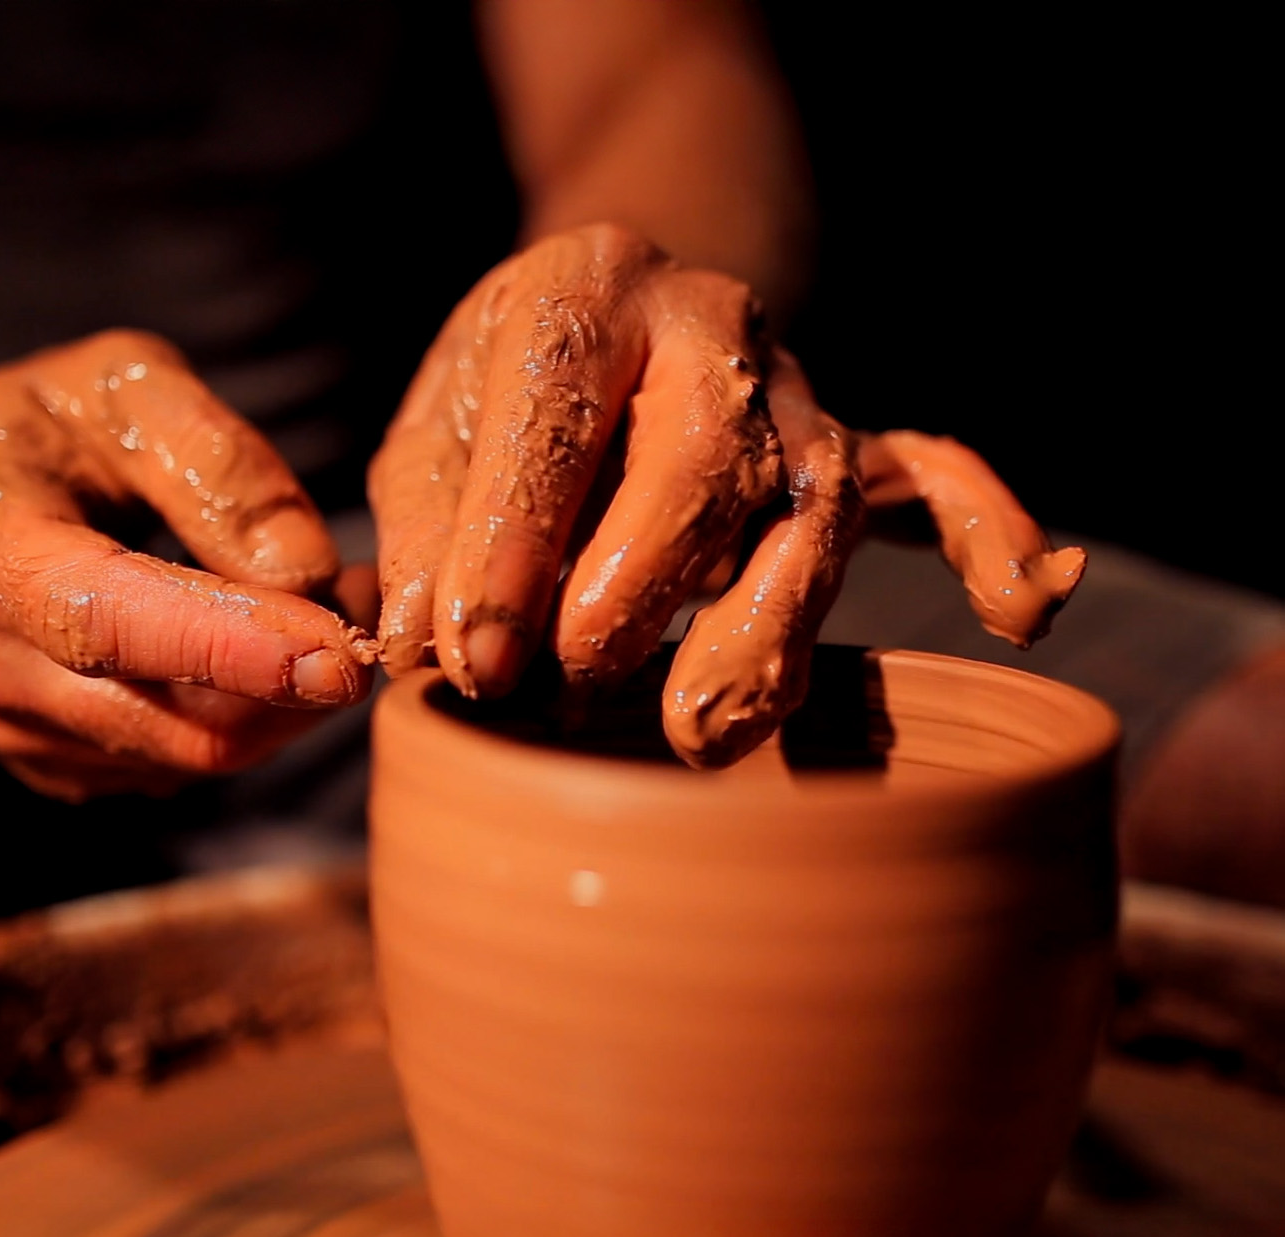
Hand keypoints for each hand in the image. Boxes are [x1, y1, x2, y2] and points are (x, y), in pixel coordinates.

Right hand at [0, 331, 374, 800]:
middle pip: (175, 720)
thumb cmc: (50, 424)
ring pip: (197, 752)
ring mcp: (15, 726)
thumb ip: (219, 462)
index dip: (236, 649)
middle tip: (367, 600)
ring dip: (289, 697)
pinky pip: (183, 763)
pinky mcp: (58, 761)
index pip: (114, 626)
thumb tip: (305, 573)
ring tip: (329, 608)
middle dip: (297, 677)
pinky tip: (269, 649)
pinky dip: (252, 716)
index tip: (341, 655)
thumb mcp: (130, 382)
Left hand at [368, 224, 1082, 765]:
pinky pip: (943, 481)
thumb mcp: (438, 433)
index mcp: (586, 293)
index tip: (471, 663)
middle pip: (701, 456)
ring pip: (808, 508)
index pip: (552, 416)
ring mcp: (797, 390)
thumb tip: (423, 650)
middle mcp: (709, 329)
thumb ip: (426, 532)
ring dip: (764, 626)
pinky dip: (992, 537)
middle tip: (575, 685)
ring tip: (704, 732)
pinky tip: (1025, 608)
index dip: (508, 546)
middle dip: (639, 584)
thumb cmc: (515, 393)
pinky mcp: (854, 447)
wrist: (623, 309)